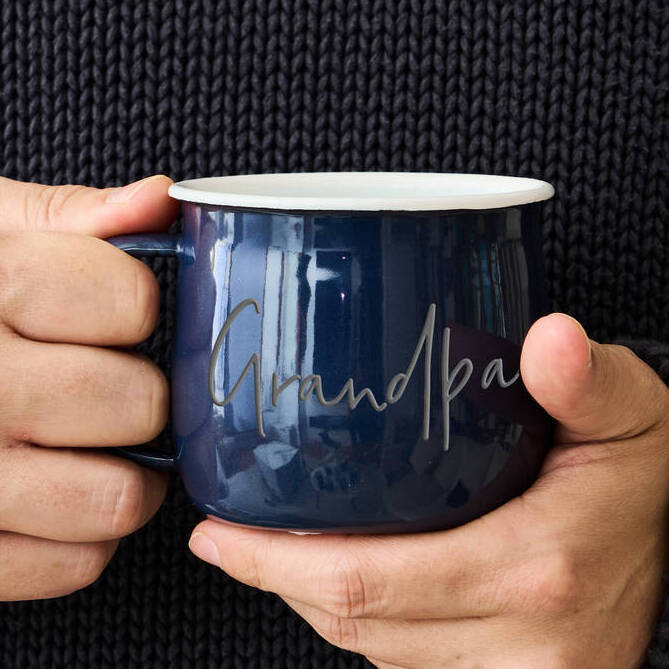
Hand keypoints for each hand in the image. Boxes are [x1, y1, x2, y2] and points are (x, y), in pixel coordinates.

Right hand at [0, 175, 177, 599]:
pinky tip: (55, 497)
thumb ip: (66, 218)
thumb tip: (157, 200)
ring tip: (98, 447)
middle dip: (141, 394)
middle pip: (134, 403)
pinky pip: (72, 563)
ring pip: (115, 499)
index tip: (118, 312)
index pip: (127, 300)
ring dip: (128, 476)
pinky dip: (83, 535)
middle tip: (111, 386)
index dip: (137, 306)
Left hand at [189, 314, 668, 668]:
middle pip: (357, 621)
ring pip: (373, 647)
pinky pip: (406, 658)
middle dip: (275, 580)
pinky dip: (361, 617)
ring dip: (314, 597)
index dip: (275, 565)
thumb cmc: (649, 477)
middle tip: (224, 536)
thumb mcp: (631, 414)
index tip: (218, 533)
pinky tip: (339, 574)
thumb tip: (548, 338)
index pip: (369, 583)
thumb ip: (587, 380)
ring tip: (271, 551)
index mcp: (535, 572)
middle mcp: (519, 641)